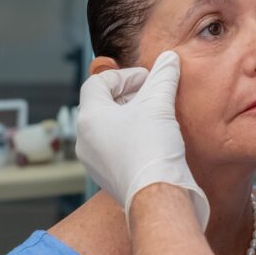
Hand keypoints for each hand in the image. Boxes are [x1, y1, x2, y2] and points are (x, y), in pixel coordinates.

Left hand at [76, 51, 209, 229]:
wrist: (157, 195)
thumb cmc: (152, 149)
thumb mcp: (159, 103)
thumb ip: (163, 77)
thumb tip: (170, 58)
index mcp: (89, 118)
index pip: (98, 83)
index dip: (124, 75)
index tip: (148, 78)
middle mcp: (85, 140)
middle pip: (101, 105)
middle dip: (127, 95)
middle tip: (152, 94)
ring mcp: (94, 161)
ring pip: (108, 128)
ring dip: (129, 117)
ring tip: (154, 116)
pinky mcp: (108, 177)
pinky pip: (114, 149)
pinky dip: (130, 138)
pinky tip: (152, 140)